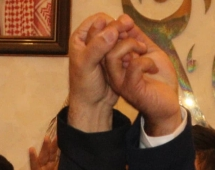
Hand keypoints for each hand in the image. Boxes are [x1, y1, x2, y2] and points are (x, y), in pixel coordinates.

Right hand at [14, 136, 59, 169]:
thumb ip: (59, 169)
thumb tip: (68, 158)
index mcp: (49, 169)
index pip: (52, 155)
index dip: (55, 146)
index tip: (59, 135)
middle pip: (44, 157)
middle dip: (46, 147)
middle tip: (47, 136)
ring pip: (35, 167)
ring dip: (33, 158)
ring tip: (31, 150)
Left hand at [66, 13, 126, 130]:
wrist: (93, 105)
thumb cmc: (85, 86)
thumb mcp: (87, 66)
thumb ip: (97, 47)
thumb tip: (112, 30)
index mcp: (80, 38)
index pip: (98, 20)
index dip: (111, 24)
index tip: (120, 32)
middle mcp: (92, 40)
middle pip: (111, 25)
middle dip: (122, 30)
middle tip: (130, 36)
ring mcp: (104, 48)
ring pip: (120, 36)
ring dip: (128, 40)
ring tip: (134, 48)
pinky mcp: (114, 57)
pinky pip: (125, 47)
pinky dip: (131, 49)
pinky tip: (134, 56)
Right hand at [103, 26, 183, 135]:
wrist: (168, 104)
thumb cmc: (159, 80)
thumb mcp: (149, 52)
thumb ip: (139, 38)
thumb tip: (126, 20)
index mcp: (115, 64)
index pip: (106, 41)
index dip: (116, 28)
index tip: (129, 24)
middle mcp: (113, 73)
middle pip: (105, 46)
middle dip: (121, 34)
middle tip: (140, 40)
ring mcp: (120, 81)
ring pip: (113, 56)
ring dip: (131, 46)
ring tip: (144, 50)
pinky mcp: (131, 88)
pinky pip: (134, 67)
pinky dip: (146, 61)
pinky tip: (152, 68)